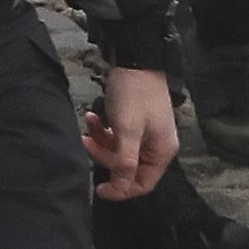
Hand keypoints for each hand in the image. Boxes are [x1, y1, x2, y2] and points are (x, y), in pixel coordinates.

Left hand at [87, 68, 178, 199]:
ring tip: (88, 124)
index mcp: (162, 152)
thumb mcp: (127, 130)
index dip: (122, 189)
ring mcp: (144, 134)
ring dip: (101, 141)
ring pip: (118, 151)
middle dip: (105, 156)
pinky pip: (116, 136)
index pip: (143, 183)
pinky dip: (103, 129)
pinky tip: (92, 116)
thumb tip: (122, 189)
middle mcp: (156, 146)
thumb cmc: (134, 94)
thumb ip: (125, 161)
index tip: (100, 189)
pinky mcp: (133, 122)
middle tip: (87, 142)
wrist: (134, 59)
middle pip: (128, 167)